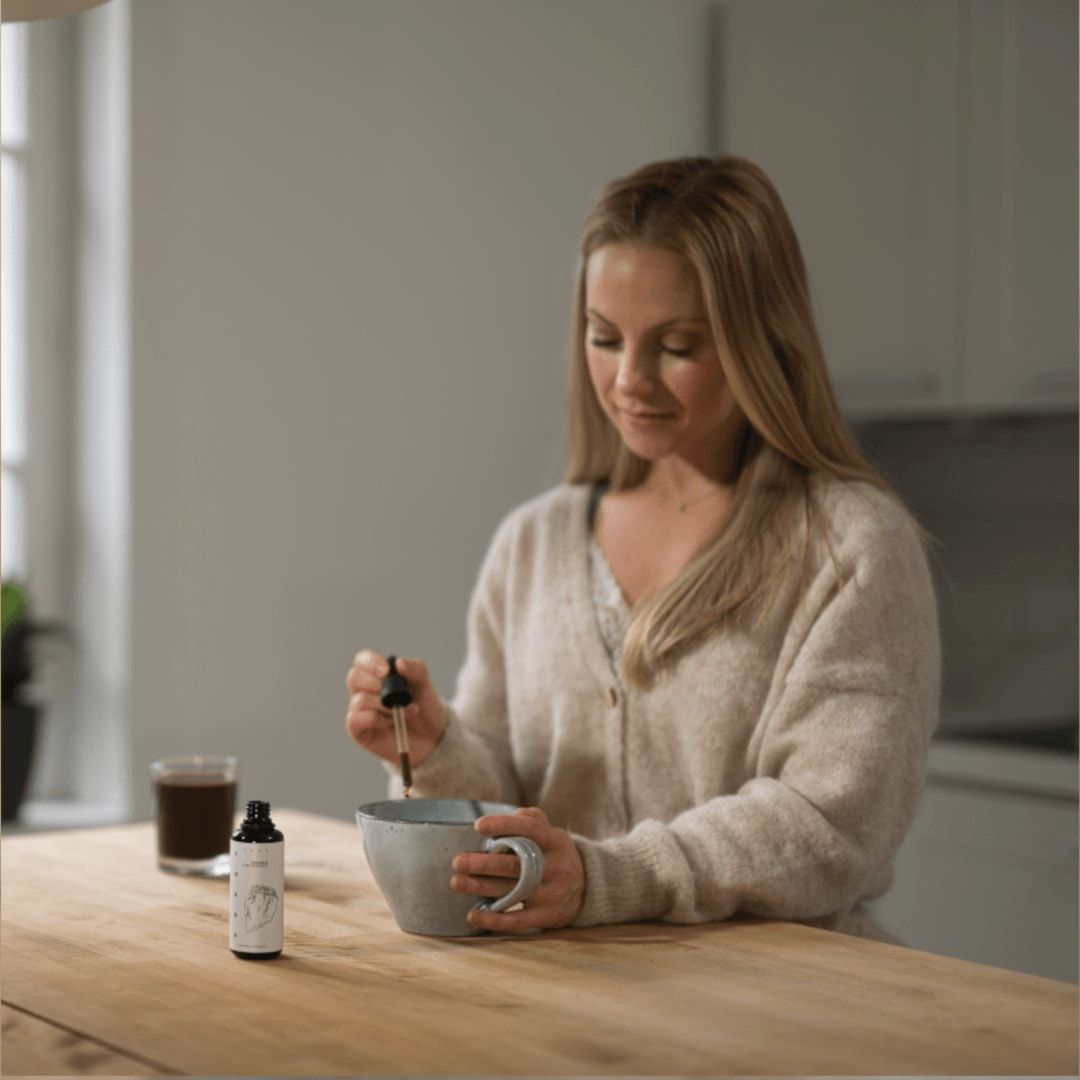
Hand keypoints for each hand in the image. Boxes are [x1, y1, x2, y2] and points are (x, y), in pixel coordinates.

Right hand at [345, 649, 445, 767]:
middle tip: (398, 695)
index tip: (387, 671)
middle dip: (377, 685)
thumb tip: (399, 663)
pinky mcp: (358, 729)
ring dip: (384, 705)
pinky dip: (376, 719)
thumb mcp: (424, 685)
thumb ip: (416, 669)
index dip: (371, 662)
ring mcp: (359, 710)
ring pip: (359, 699)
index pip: (362, 660)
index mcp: (376, 674)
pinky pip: (356, 719)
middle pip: (354, 677)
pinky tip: (390, 722)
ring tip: (405, 711)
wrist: (430, 737)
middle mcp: (364, 690)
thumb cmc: (424, 707)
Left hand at [450, 806, 584, 931]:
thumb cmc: (558, 856)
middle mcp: (553, 867)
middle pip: (514, 864)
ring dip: (480, 888)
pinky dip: (493, 919)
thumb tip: (516, 812)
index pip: (529, 829)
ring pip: (510, 891)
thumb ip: (535, 820)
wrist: (588, 889)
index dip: (503, 825)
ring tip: (456, 882)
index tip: (478, 826)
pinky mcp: (545, 916)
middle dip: (483, 863)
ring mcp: (550, 893)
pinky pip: (516, 920)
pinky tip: (472, 914)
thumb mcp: (554, 834)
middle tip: (457, 861)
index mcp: (555, 841)